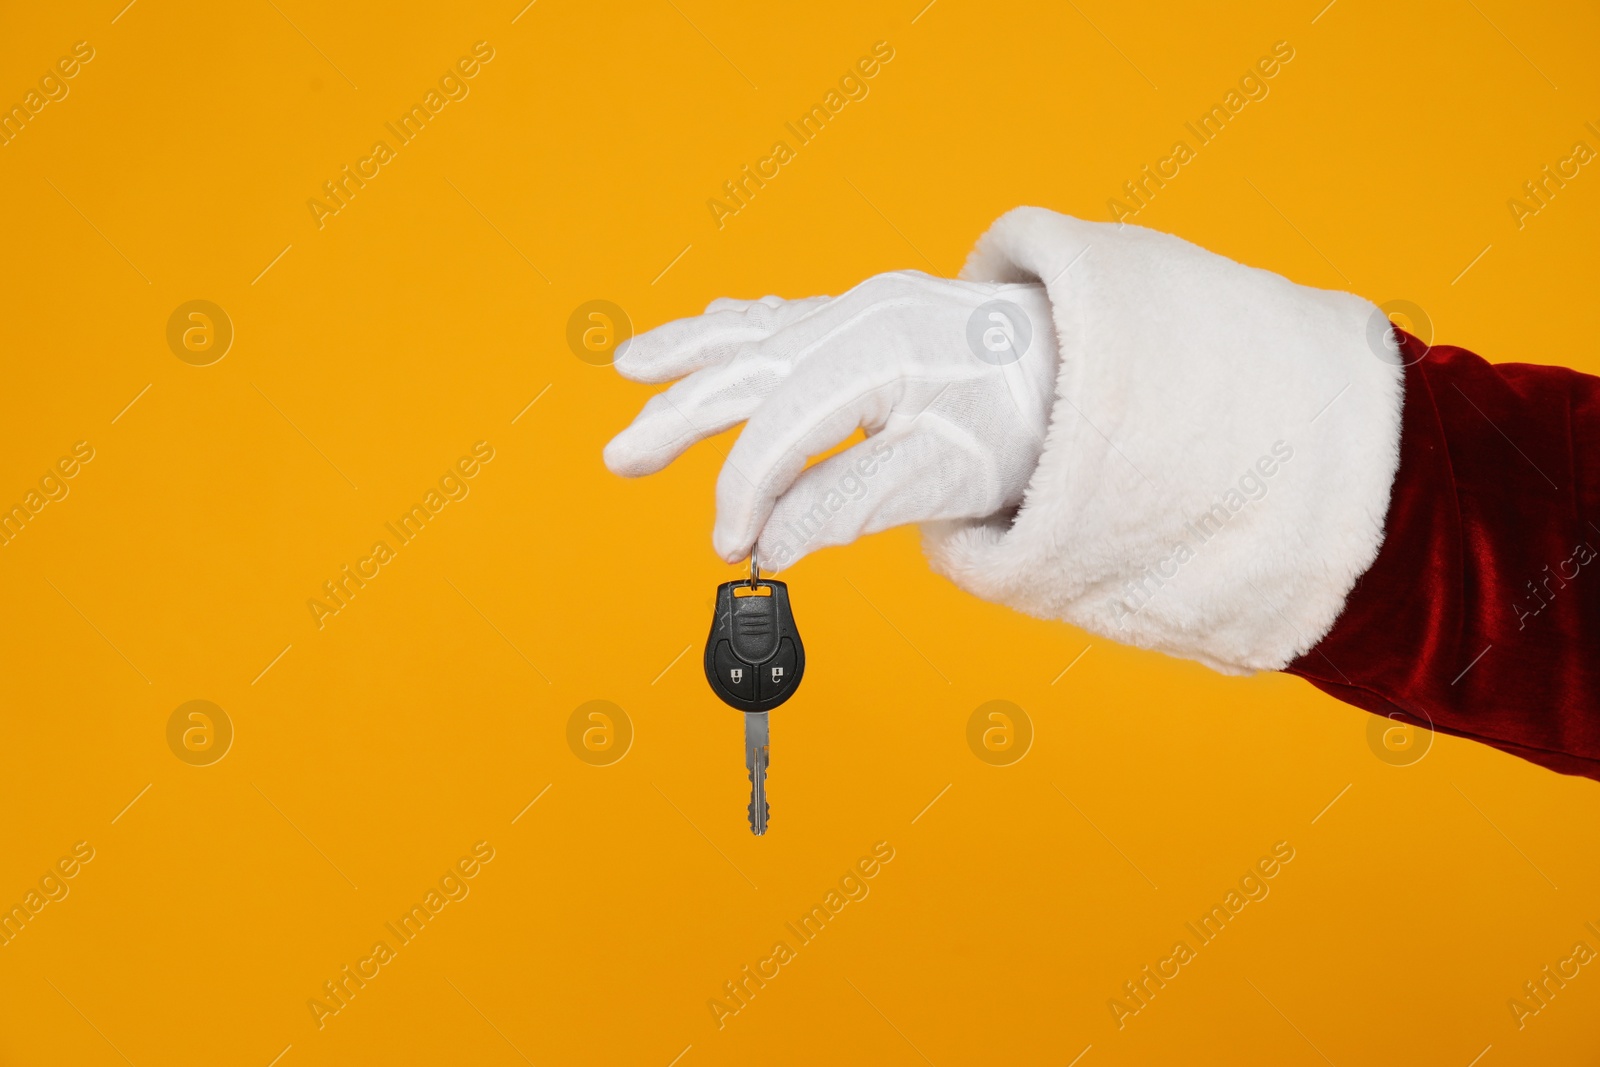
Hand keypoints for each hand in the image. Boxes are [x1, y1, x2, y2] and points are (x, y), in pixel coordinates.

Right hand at [603, 271, 1059, 568]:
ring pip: (755, 331)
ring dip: (689, 354)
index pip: (781, 428)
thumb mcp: (948, 476)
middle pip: (748, 370)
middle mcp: (860, 316)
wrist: (1090, 361)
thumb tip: (775, 542)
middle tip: (619, 457)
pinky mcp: (876, 315)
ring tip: (629, 365)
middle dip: (678, 416)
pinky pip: (787, 316)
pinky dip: (740, 328)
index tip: (732, 546)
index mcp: (877, 353)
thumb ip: (850, 505)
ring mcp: (866, 307)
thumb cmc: (1029, 421)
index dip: (745, 492)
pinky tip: (713, 328)